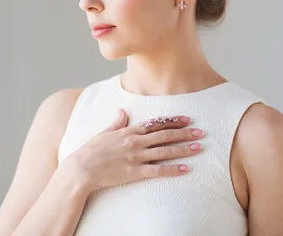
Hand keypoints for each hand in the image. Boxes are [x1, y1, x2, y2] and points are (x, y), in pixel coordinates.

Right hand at [68, 108, 203, 192]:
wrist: (82, 168)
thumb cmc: (91, 151)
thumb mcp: (104, 132)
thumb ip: (117, 122)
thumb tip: (123, 111)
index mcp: (129, 131)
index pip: (156, 123)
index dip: (173, 121)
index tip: (187, 119)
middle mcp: (135, 142)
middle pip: (164, 135)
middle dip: (184, 133)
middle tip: (201, 132)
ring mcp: (135, 157)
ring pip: (164, 151)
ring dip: (183, 148)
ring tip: (198, 147)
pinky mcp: (134, 172)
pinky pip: (157, 170)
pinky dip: (172, 169)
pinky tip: (185, 169)